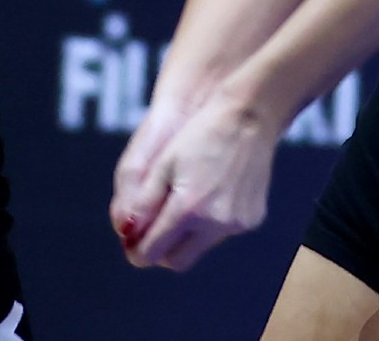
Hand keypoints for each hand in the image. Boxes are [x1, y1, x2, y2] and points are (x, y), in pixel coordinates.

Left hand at [117, 85, 282, 271]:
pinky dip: (209, 225)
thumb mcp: (164, 164)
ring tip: (182, 203)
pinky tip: (209, 195)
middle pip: (177, 261)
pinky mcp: (251, 220)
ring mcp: (236, 224)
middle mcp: (214, 223)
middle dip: (161, 251)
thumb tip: (127, 233)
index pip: (153, 250)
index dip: (137, 251)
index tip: (131, 244)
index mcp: (188, 208)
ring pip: (200, 248)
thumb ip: (143, 203)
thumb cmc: (200, 134)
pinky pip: (221, 235)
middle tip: (152, 232)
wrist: (249, 117)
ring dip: (186, 237)